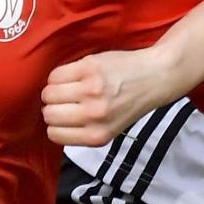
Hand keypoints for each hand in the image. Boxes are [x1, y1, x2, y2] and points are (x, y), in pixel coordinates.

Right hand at [42, 45, 182, 145]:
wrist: (154, 77)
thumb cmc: (129, 102)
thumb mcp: (109, 128)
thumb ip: (82, 131)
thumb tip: (50, 124)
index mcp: (98, 135)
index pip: (54, 135)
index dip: (56, 124)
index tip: (64, 115)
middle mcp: (94, 115)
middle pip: (49, 114)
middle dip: (52, 107)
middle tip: (66, 100)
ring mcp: (91, 90)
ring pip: (48, 93)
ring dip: (53, 90)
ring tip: (69, 86)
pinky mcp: (89, 68)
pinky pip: (55, 74)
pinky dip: (59, 75)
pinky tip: (74, 75)